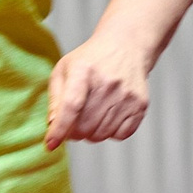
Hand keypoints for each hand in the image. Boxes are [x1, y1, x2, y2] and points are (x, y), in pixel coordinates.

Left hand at [45, 34, 151, 150]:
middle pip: (85, 126)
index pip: (71, 106)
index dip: (60, 129)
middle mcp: (108, 83)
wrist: (126, 47)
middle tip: (74, 123)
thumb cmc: (90, 62)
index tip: (51, 144)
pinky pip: (120, 135)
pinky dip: (111, 133)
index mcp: (84, 70)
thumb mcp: (64, 69)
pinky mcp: (140, 105)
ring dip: (92, 133)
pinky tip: (108, 117)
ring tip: (92, 116)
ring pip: (101, 134)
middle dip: (74, 132)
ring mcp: (127, 95)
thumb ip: (55, 98)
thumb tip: (53, 126)